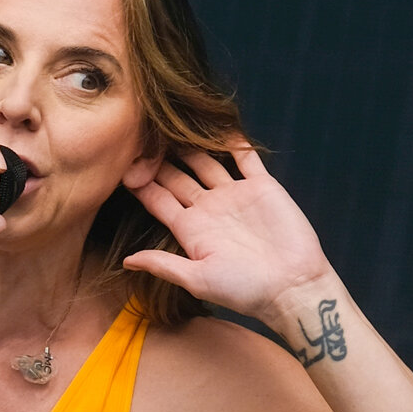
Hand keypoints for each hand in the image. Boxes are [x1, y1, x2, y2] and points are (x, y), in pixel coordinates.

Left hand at [124, 143, 336, 320]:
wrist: (292, 287)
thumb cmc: (244, 290)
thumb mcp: (197, 279)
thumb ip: (163, 265)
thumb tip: (126, 262)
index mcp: (190, 230)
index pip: (158, 200)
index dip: (141, 182)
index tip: (120, 163)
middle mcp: (209, 209)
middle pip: (177, 176)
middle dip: (159, 158)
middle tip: (140, 133)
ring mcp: (234, 195)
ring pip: (206, 161)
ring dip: (190, 144)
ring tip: (171, 121)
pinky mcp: (261, 186)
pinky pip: (245, 157)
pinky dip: (233, 140)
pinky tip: (217, 122)